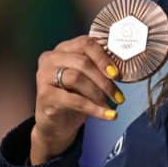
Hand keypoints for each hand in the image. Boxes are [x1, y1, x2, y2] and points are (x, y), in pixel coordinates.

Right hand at [31, 36, 123, 163]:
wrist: (56, 123)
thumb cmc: (76, 96)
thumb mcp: (89, 79)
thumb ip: (100, 68)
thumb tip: (124, 68)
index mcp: (64, 49)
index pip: (86, 43)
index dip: (104, 58)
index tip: (117, 74)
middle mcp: (50, 58)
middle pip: (82, 62)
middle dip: (105, 80)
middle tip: (119, 96)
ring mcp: (44, 76)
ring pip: (76, 78)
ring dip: (99, 93)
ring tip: (110, 104)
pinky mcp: (44, 95)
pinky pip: (74, 100)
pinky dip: (95, 109)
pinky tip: (109, 115)